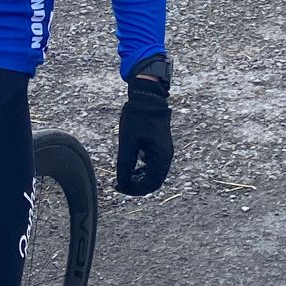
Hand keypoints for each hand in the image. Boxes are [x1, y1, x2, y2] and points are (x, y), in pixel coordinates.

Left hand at [116, 75, 172, 194]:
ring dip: (139, 178)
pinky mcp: (160, 146)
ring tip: (123, 176)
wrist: (147, 96)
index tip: (119, 187)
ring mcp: (165, 151)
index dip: (134, 189)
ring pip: (154, 174)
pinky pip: (153, 165)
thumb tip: (121, 183)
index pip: (151, 184)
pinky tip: (131, 167)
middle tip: (119, 184)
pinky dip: (143, 170)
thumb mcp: (128, 141)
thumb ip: (125, 163)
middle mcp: (166, 156)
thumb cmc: (137, 117)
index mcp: (161, 157)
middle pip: (154, 181)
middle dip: (136, 186)